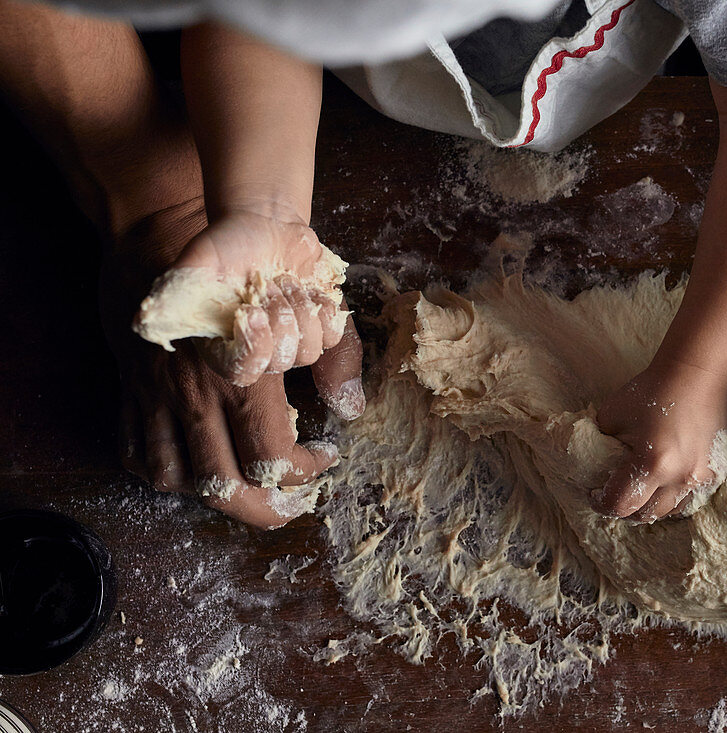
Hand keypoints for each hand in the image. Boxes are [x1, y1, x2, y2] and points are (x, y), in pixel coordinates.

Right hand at [103, 199, 364, 528]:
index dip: (304, 470)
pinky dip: (163, 472)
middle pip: (226, 486)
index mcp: (240, 377)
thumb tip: (351, 408)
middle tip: (290, 503)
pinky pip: (134, 451)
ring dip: (212, 494)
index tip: (323, 457)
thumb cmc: (243, 265)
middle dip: (264, 507)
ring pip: (177, 478)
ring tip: (243, 488)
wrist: (165, 229)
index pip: (272, 456)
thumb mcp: (305, 301)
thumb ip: (338, 356)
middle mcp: (194, 395)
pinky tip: (191, 467)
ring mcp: (156, 395)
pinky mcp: (130, 388)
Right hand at [163, 209, 350, 386]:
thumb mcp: (195, 264)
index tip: (250, 310)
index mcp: (223, 350)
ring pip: (310, 349)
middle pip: (282, 361)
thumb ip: (172, 294)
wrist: (263, 226)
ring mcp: (290, 346)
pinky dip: (322, 307)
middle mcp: (258, 355)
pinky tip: (305, 287)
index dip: (255, 347)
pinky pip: (335, 337)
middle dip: (279, 317)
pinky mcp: (318, 331)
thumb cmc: (225, 247)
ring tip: (282, 281)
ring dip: (299, 306)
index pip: (244, 374)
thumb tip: (146, 322)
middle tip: (266, 286)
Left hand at [593, 360, 726, 521]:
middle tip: (615, 497)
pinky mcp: (717, 471)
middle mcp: (680, 477)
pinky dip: (674, 496)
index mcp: (653, 464)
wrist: (696, 374)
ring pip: (671, 510)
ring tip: (639, 494)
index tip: (595, 495)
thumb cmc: (653, 390)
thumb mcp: (612, 415)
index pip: (620, 504)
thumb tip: (593, 462)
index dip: (601, 503)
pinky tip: (664, 484)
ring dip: (651, 506)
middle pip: (647, 515)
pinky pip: (691, 496)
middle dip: (625, 511)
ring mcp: (702, 476)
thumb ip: (601, 443)